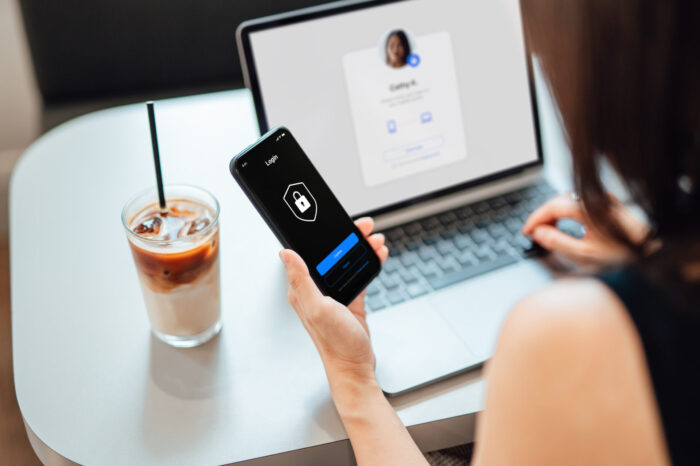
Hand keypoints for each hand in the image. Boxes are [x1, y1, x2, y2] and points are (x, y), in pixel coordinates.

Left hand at [279, 218, 388, 385]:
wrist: (355, 367)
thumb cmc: (335, 343)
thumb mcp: (317, 308)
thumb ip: (301, 280)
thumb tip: (284, 253)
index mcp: (303, 289)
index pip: (312, 252)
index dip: (328, 235)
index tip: (343, 223)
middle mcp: (316, 289)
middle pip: (333, 253)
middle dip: (350, 237)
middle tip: (366, 227)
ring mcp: (334, 294)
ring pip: (347, 261)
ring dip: (362, 248)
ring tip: (376, 241)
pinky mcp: (350, 300)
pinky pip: (358, 274)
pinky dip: (368, 263)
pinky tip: (378, 256)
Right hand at [522, 193, 648, 265]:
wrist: (653, 254)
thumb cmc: (624, 256)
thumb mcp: (584, 254)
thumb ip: (557, 242)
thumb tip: (538, 232)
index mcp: (588, 208)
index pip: (551, 207)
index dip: (535, 219)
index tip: (526, 231)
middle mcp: (596, 198)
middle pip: (559, 201)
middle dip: (543, 216)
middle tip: (534, 233)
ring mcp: (603, 199)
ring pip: (568, 201)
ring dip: (555, 214)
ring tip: (547, 231)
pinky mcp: (609, 204)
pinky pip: (580, 203)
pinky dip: (567, 213)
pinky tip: (565, 225)